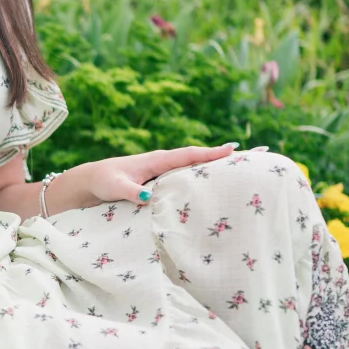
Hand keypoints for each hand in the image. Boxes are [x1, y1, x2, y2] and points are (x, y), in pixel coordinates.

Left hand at [79, 142, 243, 206]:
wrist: (90, 182)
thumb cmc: (102, 182)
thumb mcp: (115, 187)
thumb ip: (129, 191)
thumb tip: (146, 198)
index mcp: (157, 160)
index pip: (189, 155)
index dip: (211, 153)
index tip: (234, 150)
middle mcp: (164, 163)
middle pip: (200, 158)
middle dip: (226, 156)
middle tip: (258, 152)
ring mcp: (164, 172)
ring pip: (196, 168)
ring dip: (219, 167)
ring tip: (248, 167)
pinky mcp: (161, 182)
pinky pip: (188, 178)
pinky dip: (205, 177)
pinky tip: (218, 185)